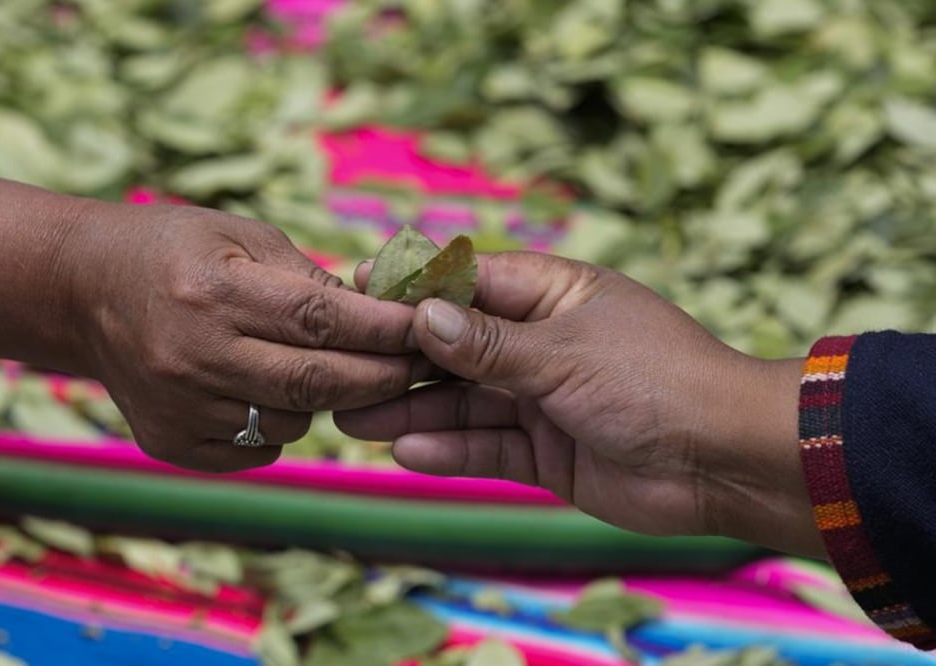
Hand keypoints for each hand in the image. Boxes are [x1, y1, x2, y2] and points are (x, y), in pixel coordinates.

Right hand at [62, 203, 427, 471]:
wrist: (83, 292)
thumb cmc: (175, 250)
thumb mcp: (241, 236)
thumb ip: (308, 277)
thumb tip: (380, 316)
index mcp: (213, 290)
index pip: (320, 319)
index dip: (382, 329)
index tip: (427, 328)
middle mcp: (193, 355)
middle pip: (314, 383)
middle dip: (380, 377)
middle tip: (418, 367)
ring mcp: (177, 407)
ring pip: (291, 423)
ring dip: (325, 400)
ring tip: (323, 367)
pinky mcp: (168, 443)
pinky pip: (257, 450)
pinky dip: (280, 426)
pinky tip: (267, 391)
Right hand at [335, 252, 819, 556]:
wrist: (724, 461)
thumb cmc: (656, 381)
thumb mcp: (564, 354)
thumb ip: (488, 343)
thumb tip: (420, 314)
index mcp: (552, 295)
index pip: (468, 281)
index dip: (412, 288)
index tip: (355, 291)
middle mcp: (541, 343)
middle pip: (455, 347)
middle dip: (401, 360)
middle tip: (340, 370)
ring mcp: (541, 399)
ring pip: (462, 402)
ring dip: (412, 411)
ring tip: (353, 418)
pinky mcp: (546, 452)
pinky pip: (486, 447)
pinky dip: (450, 450)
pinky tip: (406, 452)